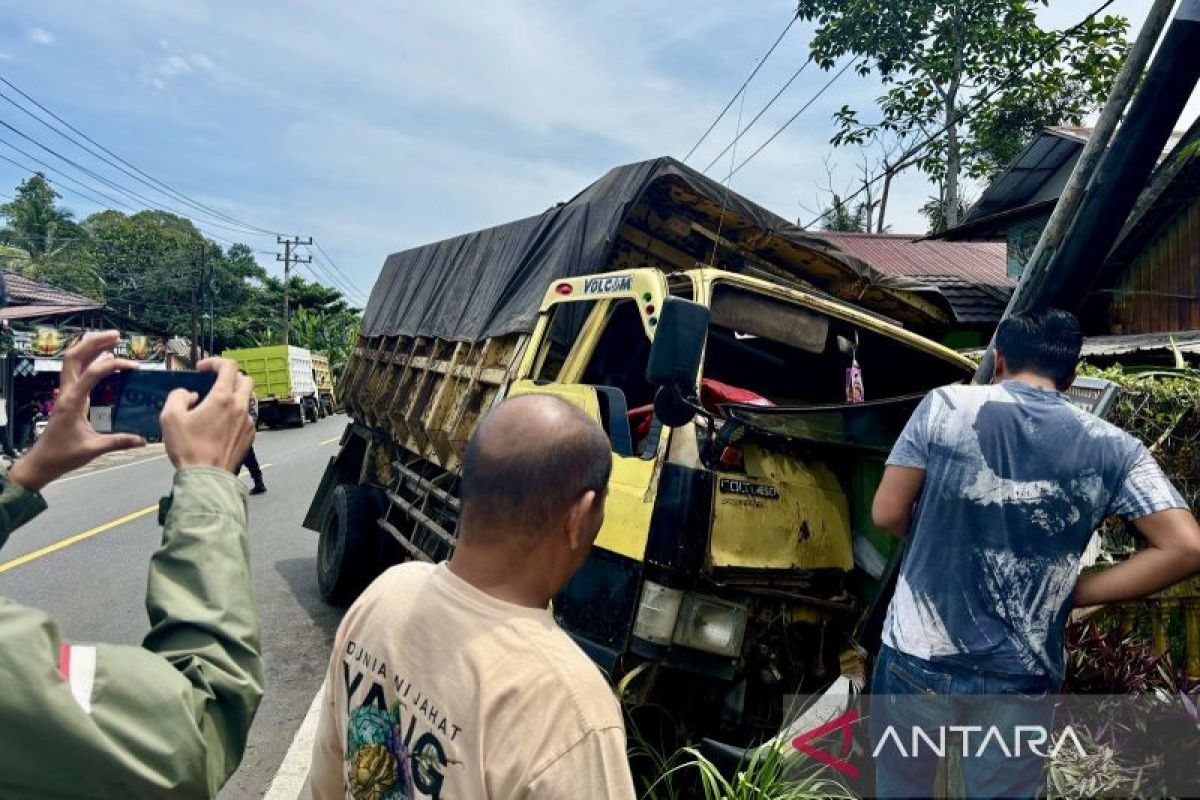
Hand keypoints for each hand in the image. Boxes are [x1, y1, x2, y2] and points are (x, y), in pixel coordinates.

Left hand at [9, 332, 145, 491]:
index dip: (113, 365)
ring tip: (112, 340)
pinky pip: (76, 371)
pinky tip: (103, 359)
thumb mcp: (93, 449)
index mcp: (72, 402)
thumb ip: (119, 442)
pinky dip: (89, 360)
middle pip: (75, 357)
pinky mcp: (68, 397)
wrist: (41, 462)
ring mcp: (65, 393)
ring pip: (73, 361)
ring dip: (90, 347)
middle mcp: (66, 392)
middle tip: (116, 336)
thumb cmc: (63, 455)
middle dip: (94, 342)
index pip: (92, 373)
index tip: (134, 366)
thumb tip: (143, 440)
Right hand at [160, 357, 254, 472]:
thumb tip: (190, 394)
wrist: (207, 478)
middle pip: (245, 379)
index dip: (215, 361)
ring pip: (249, 398)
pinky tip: (222, 423)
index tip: (201, 369)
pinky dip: (237, 413)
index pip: (229, 365)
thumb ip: (178, 396)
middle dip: (229, 376)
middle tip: (213, 383)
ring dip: (235, 395)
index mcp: (223, 397)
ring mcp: (249, 422)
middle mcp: (241, 407)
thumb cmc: (188, 448)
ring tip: (217, 404)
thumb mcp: (170, 417)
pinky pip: (248, 417)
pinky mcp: (250, 436)